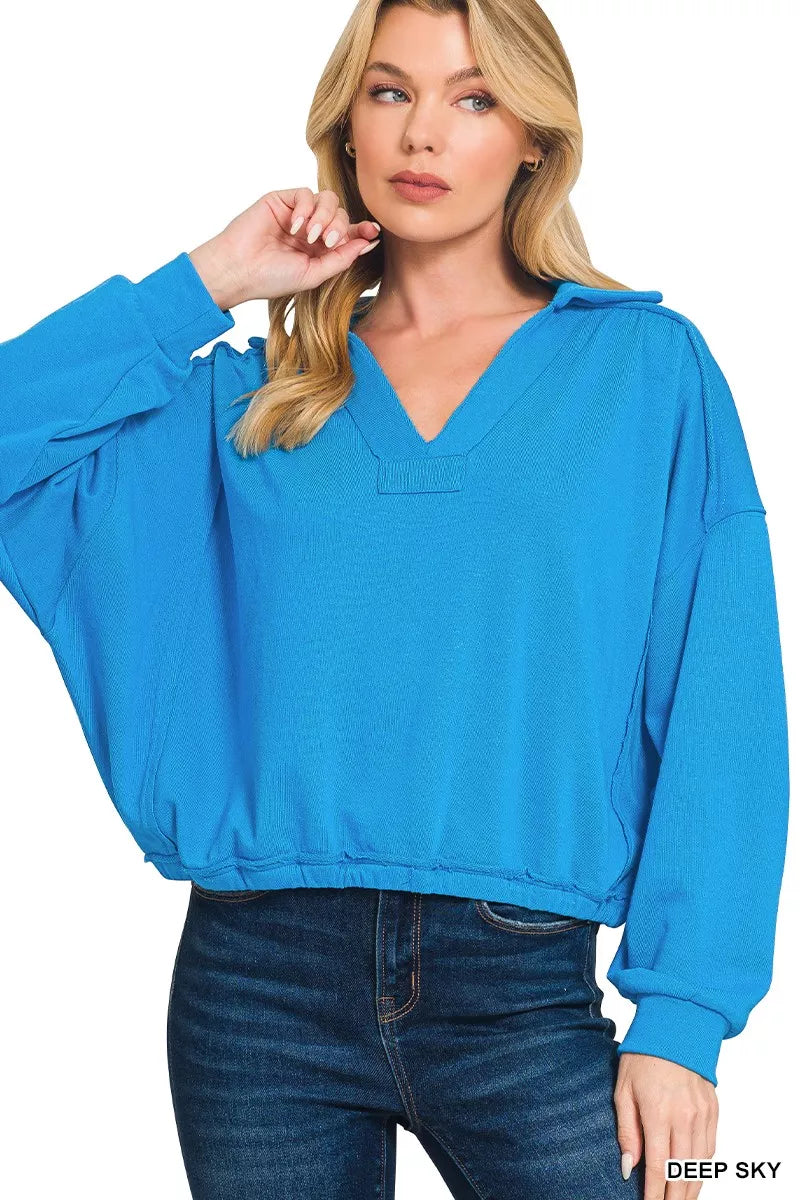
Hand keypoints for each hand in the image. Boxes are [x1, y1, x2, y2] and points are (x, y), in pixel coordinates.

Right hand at [188, 188, 380, 310]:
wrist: (239, 270)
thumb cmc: (271, 278)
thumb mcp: (314, 274)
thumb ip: (341, 259)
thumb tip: (367, 243)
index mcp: (319, 249)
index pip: (347, 233)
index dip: (362, 231)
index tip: (373, 232)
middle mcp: (310, 230)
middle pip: (341, 214)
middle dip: (340, 226)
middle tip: (328, 242)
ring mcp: (296, 214)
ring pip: (327, 200)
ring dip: (325, 217)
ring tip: (311, 236)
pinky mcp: (281, 200)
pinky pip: (305, 194)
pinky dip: (305, 209)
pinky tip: (295, 227)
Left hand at [615, 1053, 718, 1199]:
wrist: (675, 1027)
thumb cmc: (643, 1056)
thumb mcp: (623, 1090)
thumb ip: (627, 1131)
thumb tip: (629, 1167)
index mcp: (658, 1112)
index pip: (659, 1166)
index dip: (655, 1193)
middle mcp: (685, 1117)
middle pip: (683, 1172)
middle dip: (674, 1197)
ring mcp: (702, 1114)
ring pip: (700, 1165)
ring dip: (690, 1188)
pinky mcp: (713, 1110)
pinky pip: (710, 1148)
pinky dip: (702, 1168)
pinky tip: (693, 1178)